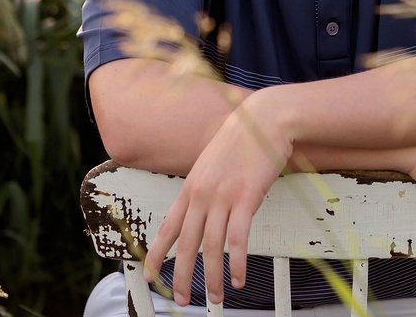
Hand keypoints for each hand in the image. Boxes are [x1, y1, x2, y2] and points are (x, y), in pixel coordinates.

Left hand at [142, 96, 293, 306]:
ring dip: (213, 277)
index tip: (150, 275)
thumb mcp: (213, 161)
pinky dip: (236, 263)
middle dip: (181, 276)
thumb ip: (204, 184)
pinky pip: (238, 239)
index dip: (157, 254)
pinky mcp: (246, 198)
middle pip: (186, 244)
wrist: (265, 118)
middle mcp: (202, 194)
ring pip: (211, 247)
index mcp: (191, 186)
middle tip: (182, 299)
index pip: (168, 226)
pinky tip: (237, 278)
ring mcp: (223, 196)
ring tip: (215, 298)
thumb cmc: (244, 137)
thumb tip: (202, 205)